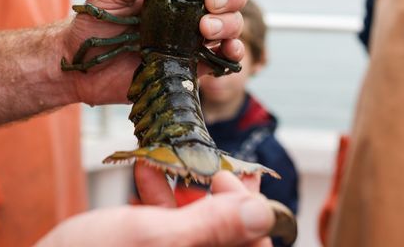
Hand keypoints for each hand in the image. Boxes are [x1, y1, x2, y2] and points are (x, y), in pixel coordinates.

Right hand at [36, 167, 273, 246]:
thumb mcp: (153, 238)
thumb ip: (211, 227)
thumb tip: (262, 212)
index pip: (256, 239)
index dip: (243, 203)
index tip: (219, 175)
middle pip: (226, 230)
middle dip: (206, 191)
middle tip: (185, 164)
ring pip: (197, 225)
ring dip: (180, 190)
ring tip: (153, 166)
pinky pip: (171, 228)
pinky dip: (160, 200)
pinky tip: (141, 178)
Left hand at [64, 0, 247, 105]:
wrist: (84, 66)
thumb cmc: (95, 22)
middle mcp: (190, 6)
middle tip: (211, 1)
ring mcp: (194, 35)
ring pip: (233, 23)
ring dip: (229, 22)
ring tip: (205, 29)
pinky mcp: (194, 63)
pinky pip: (225, 58)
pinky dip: (234, 53)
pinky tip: (226, 50)